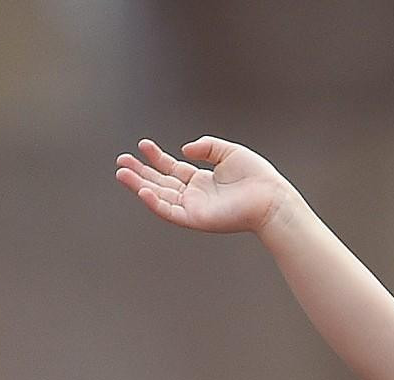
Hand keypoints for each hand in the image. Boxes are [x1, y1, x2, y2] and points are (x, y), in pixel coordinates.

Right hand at [114, 136, 296, 234]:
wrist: (272, 198)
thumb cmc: (257, 177)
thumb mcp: (228, 151)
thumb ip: (206, 146)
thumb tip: (183, 149)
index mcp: (203, 181)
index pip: (173, 168)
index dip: (156, 157)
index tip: (142, 144)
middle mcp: (196, 195)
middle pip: (161, 182)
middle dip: (141, 172)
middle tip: (121, 160)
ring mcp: (195, 208)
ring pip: (161, 197)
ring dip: (140, 185)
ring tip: (121, 172)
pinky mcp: (197, 219)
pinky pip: (171, 212)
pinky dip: (155, 202)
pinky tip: (143, 190)